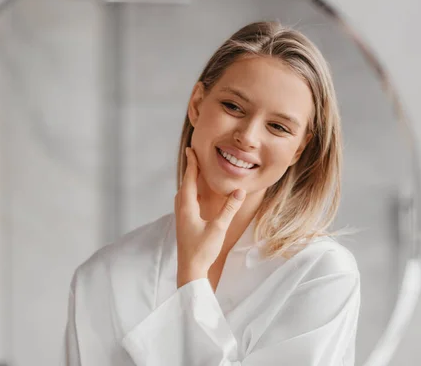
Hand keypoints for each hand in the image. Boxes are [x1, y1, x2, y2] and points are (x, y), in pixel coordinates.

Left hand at [174, 147, 245, 287]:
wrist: (190, 270)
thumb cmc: (203, 251)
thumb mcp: (218, 228)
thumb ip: (229, 209)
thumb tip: (239, 191)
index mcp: (187, 208)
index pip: (189, 180)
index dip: (192, 164)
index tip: (191, 149)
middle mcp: (181, 210)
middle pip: (184, 184)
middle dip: (190, 170)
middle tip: (193, 156)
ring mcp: (181, 218)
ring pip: (183, 194)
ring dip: (189, 182)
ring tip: (194, 173)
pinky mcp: (183, 225)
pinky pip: (185, 203)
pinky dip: (189, 193)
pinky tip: (194, 198)